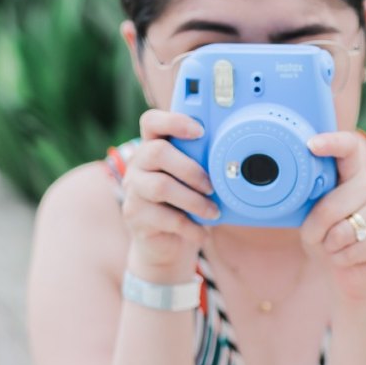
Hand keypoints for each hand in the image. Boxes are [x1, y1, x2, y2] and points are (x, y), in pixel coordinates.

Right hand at [121, 109, 219, 280]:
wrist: (166, 243)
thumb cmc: (185, 204)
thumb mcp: (195, 181)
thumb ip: (202, 164)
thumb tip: (233, 158)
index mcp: (153, 147)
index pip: (151, 122)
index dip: (174, 121)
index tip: (200, 131)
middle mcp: (137, 163)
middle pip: (157, 152)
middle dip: (191, 169)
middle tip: (212, 187)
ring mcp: (132, 189)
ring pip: (161, 187)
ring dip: (194, 201)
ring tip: (212, 212)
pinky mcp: (133, 215)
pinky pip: (165, 217)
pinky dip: (190, 227)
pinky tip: (202, 233)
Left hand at [301, 132, 365, 300]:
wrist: (349, 275)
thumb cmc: (328, 242)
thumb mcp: (312, 220)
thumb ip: (312, 203)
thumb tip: (301, 192)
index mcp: (352, 177)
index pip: (349, 149)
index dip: (332, 143)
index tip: (311, 145)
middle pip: (333, 203)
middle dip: (317, 228)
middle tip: (321, 239)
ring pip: (344, 229)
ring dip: (331, 246)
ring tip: (338, 248)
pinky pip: (356, 248)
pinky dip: (343, 259)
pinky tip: (350, 258)